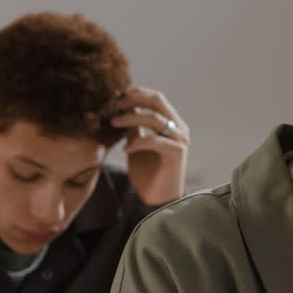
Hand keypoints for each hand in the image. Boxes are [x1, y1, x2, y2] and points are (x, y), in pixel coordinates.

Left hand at [110, 87, 189, 205]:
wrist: (157, 199)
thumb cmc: (148, 173)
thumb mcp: (136, 144)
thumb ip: (133, 126)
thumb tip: (123, 107)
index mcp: (172, 123)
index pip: (156, 98)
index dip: (137, 93)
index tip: (117, 95)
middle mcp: (179, 128)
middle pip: (157, 101)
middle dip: (134, 99)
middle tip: (115, 105)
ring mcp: (179, 140)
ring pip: (154, 119)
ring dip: (131, 118)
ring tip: (113, 122)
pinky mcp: (176, 153)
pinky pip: (155, 140)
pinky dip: (137, 142)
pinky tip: (126, 149)